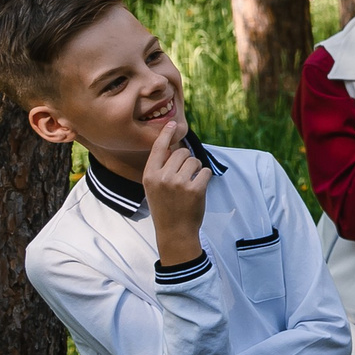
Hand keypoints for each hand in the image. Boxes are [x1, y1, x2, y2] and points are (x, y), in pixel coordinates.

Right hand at [142, 121, 210, 268]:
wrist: (174, 231)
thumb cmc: (165, 207)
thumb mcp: (154, 187)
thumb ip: (161, 168)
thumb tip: (175, 148)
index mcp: (149, 175)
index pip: (158, 148)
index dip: (166, 134)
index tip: (172, 124)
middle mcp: (162, 177)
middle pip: (182, 152)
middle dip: (187, 159)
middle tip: (184, 175)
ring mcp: (179, 183)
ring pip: (195, 161)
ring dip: (196, 169)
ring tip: (190, 183)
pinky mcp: (195, 189)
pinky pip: (205, 172)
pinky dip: (205, 178)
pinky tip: (198, 188)